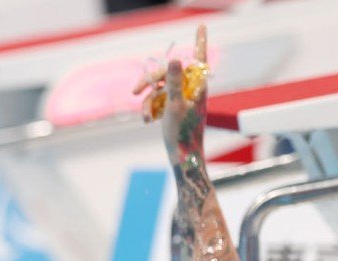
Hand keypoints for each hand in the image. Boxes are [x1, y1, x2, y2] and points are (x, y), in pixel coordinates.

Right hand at [134, 25, 207, 165]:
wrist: (183, 159)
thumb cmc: (182, 134)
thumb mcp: (174, 106)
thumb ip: (174, 83)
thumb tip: (176, 60)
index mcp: (197, 86)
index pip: (199, 57)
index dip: (199, 41)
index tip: (201, 25)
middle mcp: (190, 90)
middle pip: (168, 72)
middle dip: (150, 81)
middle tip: (135, 90)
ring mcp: (181, 99)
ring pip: (160, 87)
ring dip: (148, 100)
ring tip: (144, 116)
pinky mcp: (173, 108)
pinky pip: (158, 100)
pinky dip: (150, 108)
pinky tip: (147, 121)